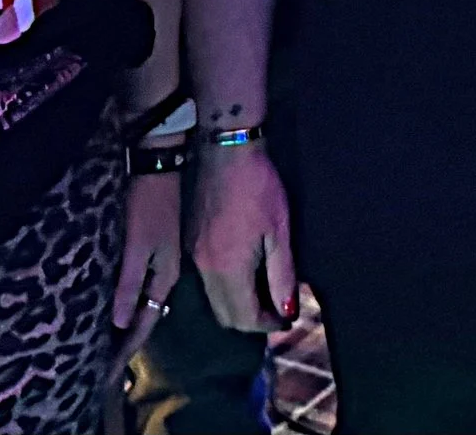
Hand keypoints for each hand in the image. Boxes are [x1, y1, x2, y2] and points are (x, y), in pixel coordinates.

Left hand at [111, 169, 182, 367]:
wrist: (159, 165)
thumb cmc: (146, 204)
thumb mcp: (136, 245)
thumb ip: (129, 284)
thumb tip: (120, 323)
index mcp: (164, 278)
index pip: (143, 326)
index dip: (125, 352)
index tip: (105, 378)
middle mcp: (164, 276)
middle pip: (143, 320)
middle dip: (124, 345)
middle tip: (100, 370)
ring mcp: (158, 263)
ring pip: (140, 305)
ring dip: (123, 327)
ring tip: (102, 346)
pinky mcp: (149, 251)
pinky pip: (136, 289)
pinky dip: (124, 305)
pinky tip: (111, 309)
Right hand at [190, 144, 295, 332]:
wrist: (225, 150)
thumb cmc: (258, 187)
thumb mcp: (279, 231)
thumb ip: (282, 275)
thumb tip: (286, 311)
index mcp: (228, 269)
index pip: (245, 318)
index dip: (268, 325)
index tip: (286, 318)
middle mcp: (205, 269)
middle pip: (225, 316)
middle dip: (251, 320)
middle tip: (275, 309)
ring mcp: (193, 255)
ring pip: (213, 299)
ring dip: (236, 305)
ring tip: (261, 292)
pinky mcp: (189, 241)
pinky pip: (204, 281)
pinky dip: (224, 288)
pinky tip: (242, 272)